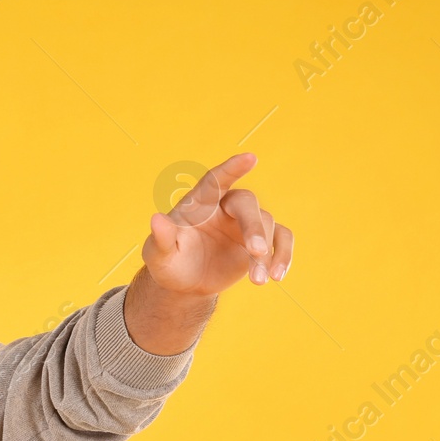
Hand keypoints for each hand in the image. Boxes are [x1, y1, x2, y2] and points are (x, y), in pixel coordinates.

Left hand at [142, 153, 294, 295]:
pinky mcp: (262, 241)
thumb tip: (156, 219)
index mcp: (200, 203)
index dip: (231, 169)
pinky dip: (283, 255)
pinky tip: (276, 276)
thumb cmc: (170, 262)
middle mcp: (226, 207)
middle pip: (246, 203)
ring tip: (259, 281)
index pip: (215, 180)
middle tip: (256, 251)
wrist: (187, 283)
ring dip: (266, 253)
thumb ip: (160, 239)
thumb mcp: (159, 256)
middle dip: (253, 226)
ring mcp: (245, 223)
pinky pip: (281, 239)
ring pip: (267, 224)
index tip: (251, 157)